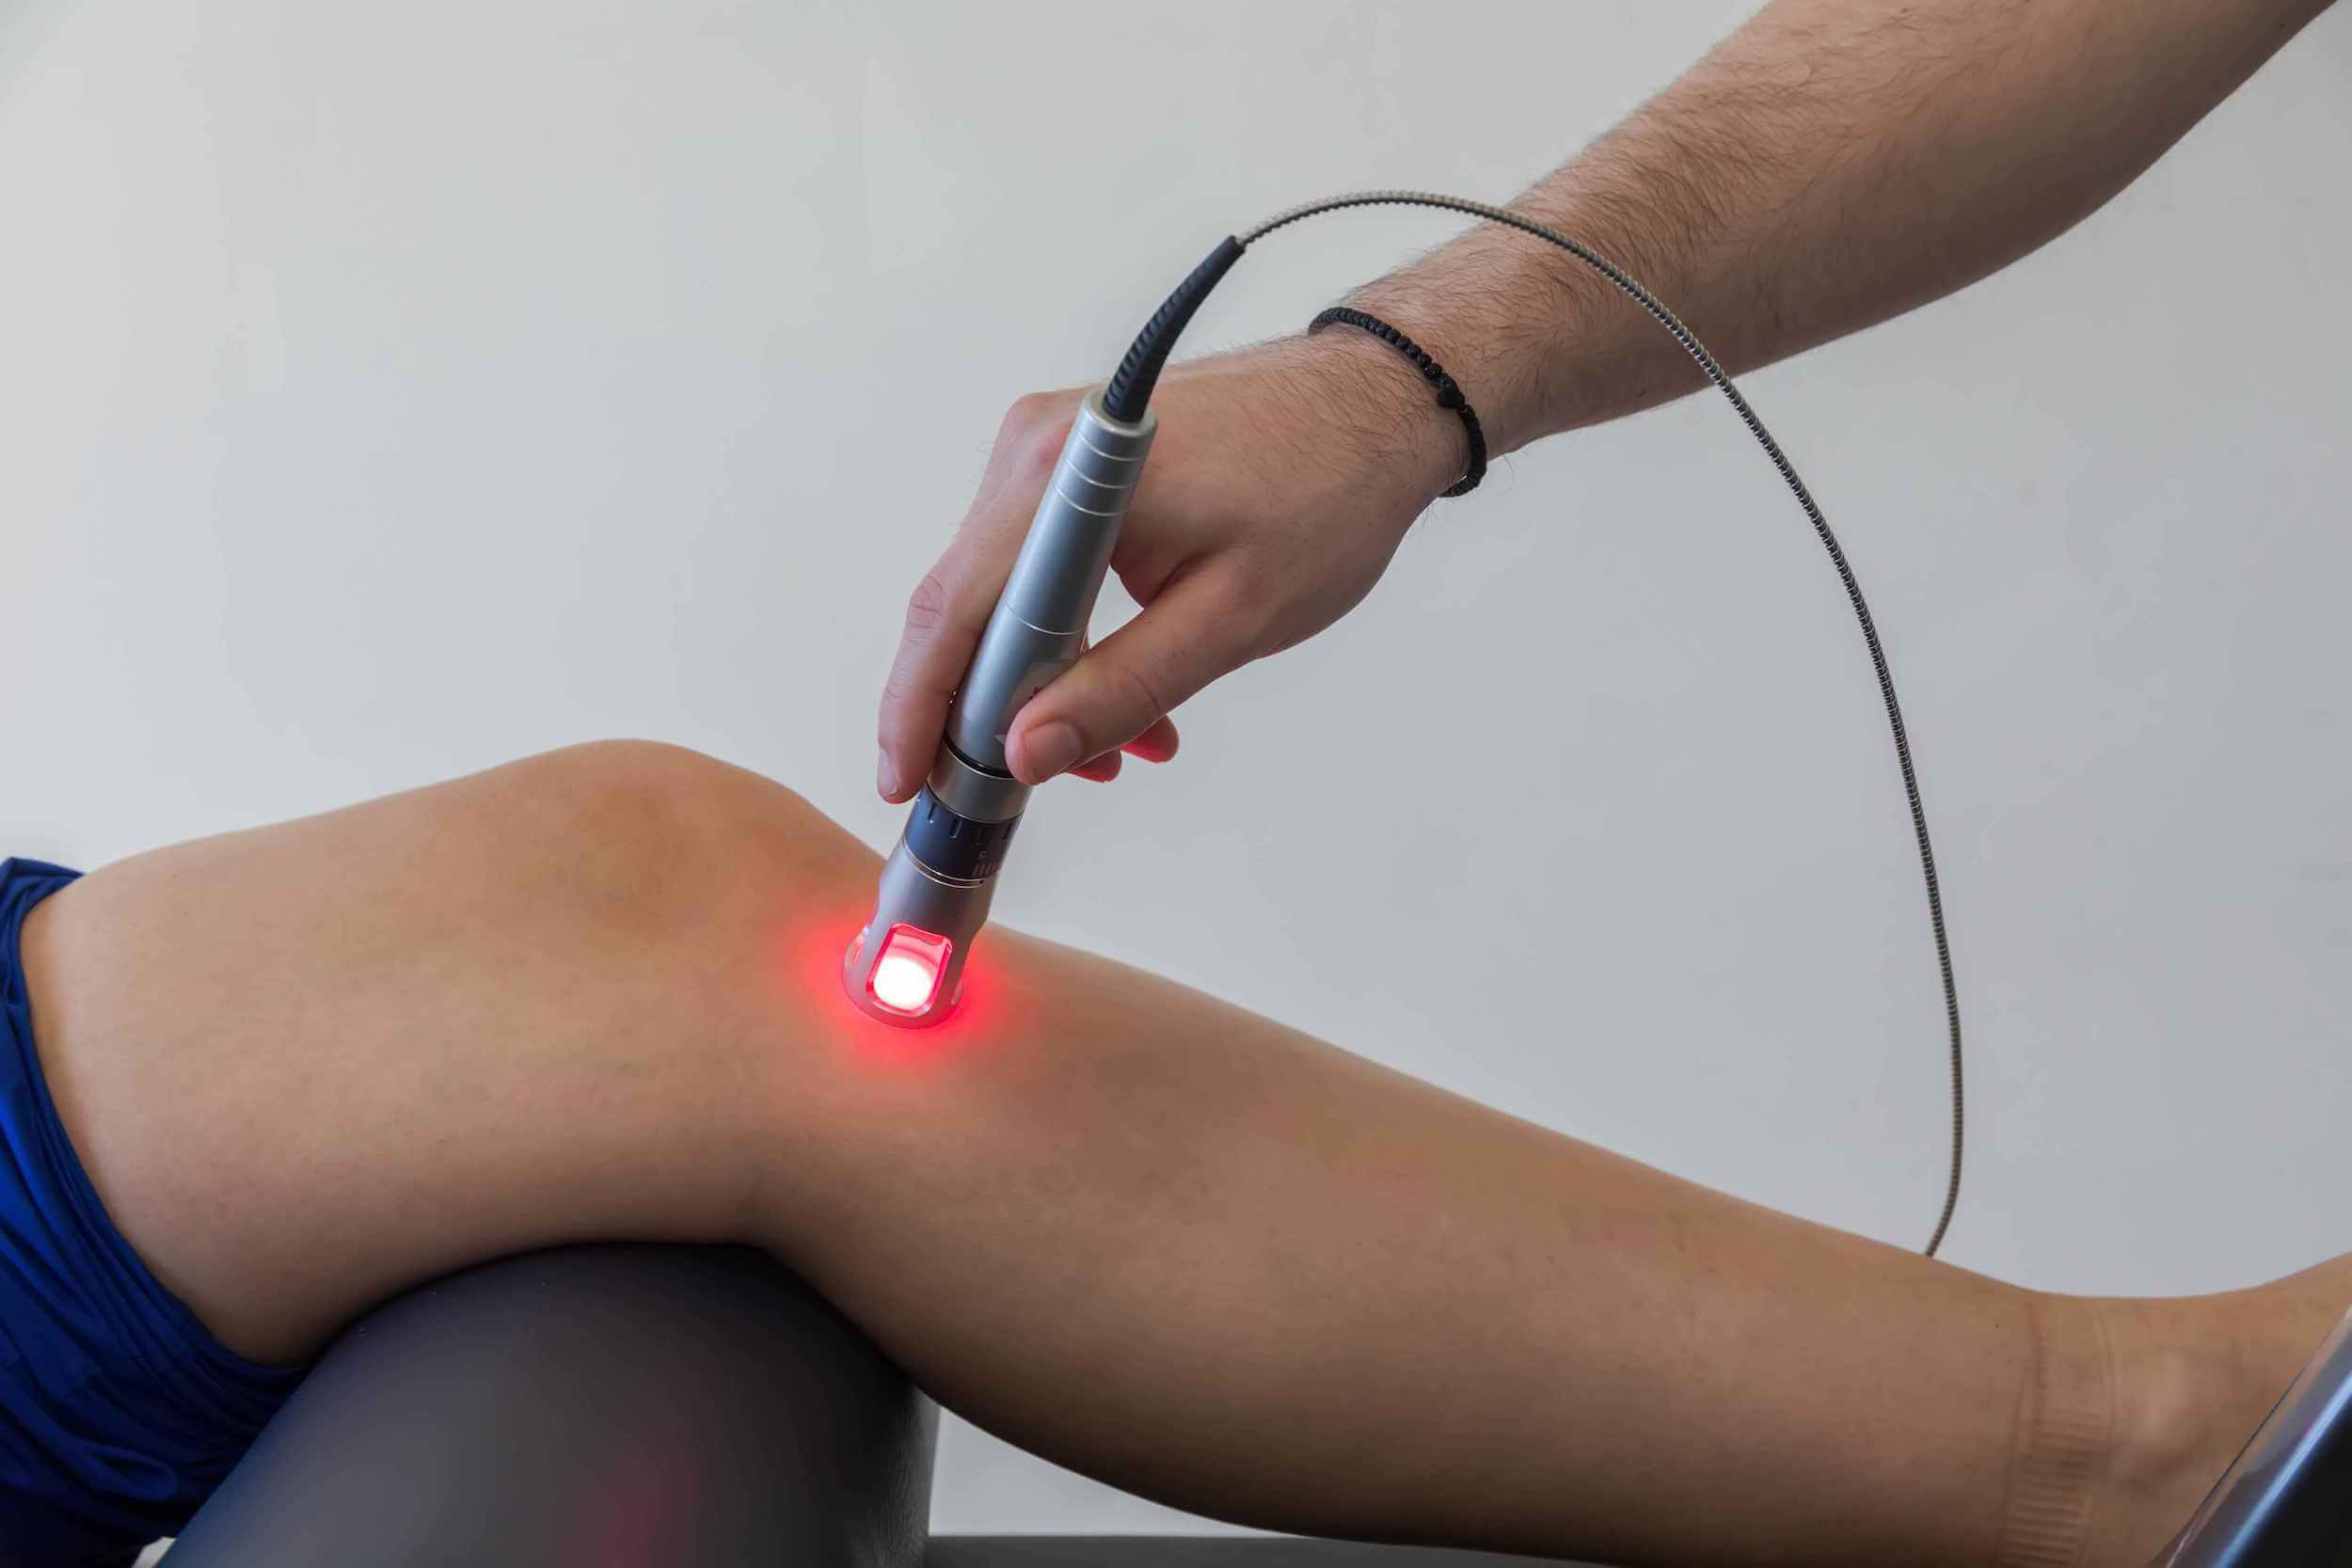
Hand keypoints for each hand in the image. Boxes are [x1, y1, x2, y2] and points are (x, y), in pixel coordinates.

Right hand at [876, 332, 1463, 798]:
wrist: (1378, 401)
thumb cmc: (1327, 492)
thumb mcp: (1232, 620)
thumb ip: (1123, 690)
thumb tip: (1026, 753)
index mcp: (1062, 481)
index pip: (954, 614)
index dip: (919, 710)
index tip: (909, 785)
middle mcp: (1032, 451)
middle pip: (968, 609)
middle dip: (994, 714)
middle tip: (1028, 794)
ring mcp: (1046, 452)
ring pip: (1005, 597)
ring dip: (1047, 684)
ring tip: (1125, 751)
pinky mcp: (1070, 464)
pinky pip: (1040, 569)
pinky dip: (1071, 637)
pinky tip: (1133, 692)